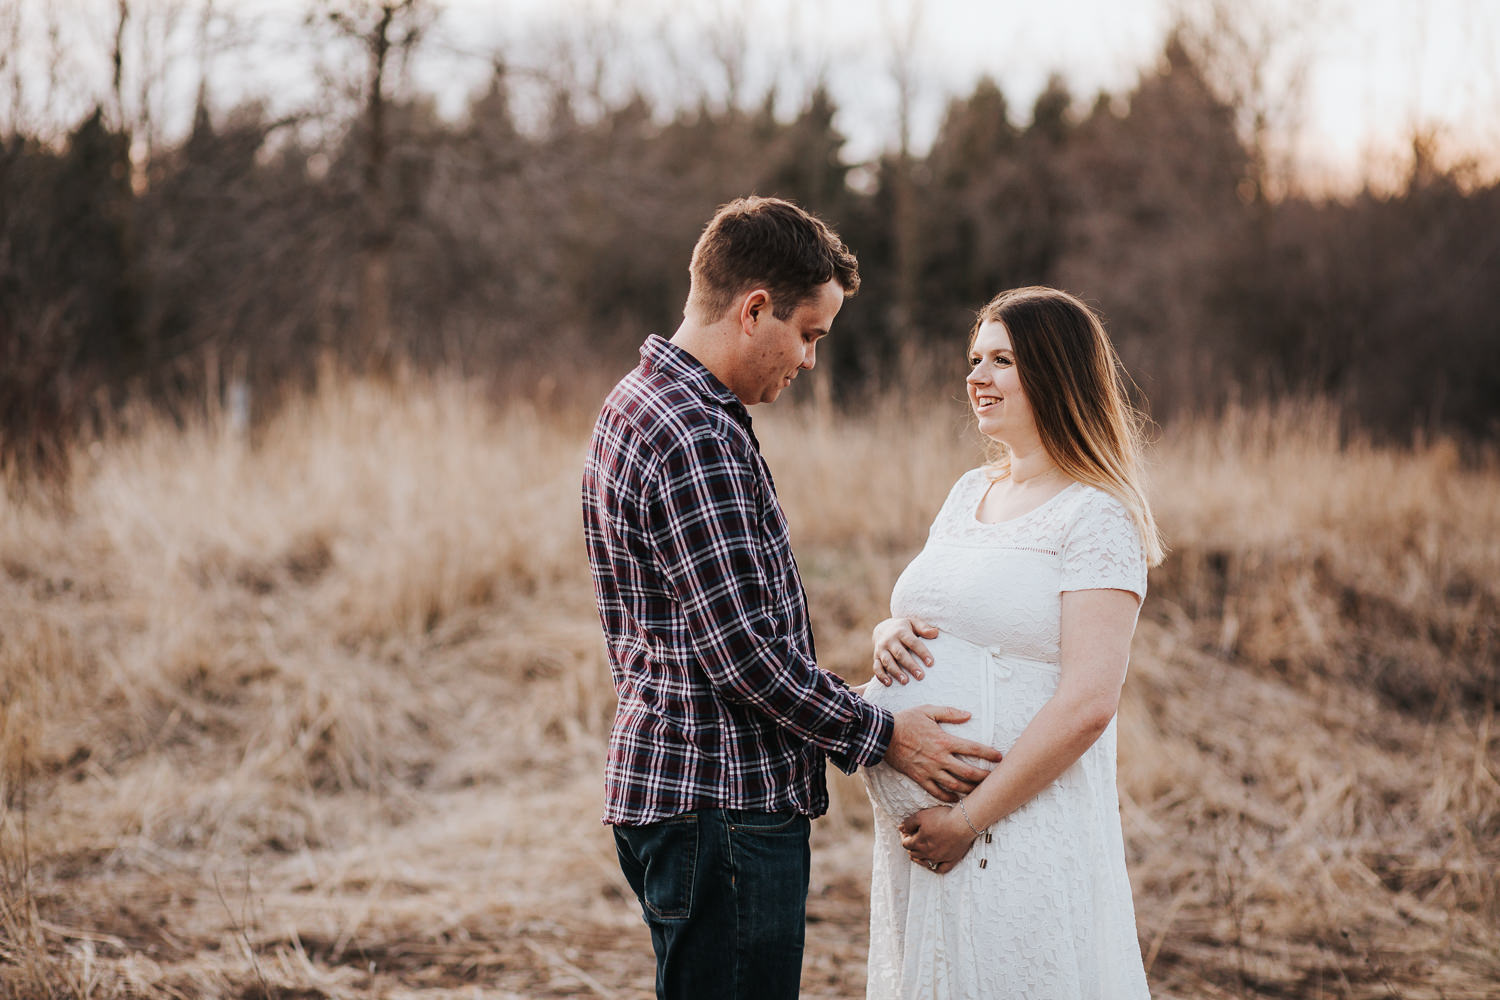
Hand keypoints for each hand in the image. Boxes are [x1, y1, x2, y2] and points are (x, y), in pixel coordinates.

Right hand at [871, 616, 938, 684]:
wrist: (883, 628)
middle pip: (900, 654)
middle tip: (920, 676)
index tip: (931, 663)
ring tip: (905, 681)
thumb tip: (935, 632)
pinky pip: (876, 667)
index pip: (913, 642)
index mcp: (901, 632)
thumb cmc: (904, 628)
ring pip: (888, 662)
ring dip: (896, 672)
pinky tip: (889, 683)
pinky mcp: (876, 657)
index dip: (922, 652)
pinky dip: (881, 676)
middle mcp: (890, 640)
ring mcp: (881, 649)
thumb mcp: (913, 623)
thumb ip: (924, 628)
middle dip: (910, 665)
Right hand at [884, 705, 1002, 801]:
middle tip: (995, 779)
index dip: (989, 754)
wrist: (884, 735)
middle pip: (968, 772)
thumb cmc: (907, 720)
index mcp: (944, 741)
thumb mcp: (928, 710)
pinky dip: (948, 798)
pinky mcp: (920, 778)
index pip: (973, 748)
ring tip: (980, 792)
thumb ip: (950, 713)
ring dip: (970, 790)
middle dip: (984, 777)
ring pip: (955, 786)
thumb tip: (969, 714)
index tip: (1000, 757)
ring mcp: (930, 770)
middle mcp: (940, 758)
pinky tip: (956, 799)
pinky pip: (937, 792)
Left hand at [900, 805, 976, 871]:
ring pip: (924, 863)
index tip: (906, 831)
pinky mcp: (951, 860)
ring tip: (918, 853)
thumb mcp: (921, 816)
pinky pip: (940, 869)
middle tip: (913, 839)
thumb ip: (909, 823)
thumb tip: (900, 828)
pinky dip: (934, 868)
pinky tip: (933, 864)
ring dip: (919, 858)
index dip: (904, 837)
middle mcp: (927, 853)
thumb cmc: (942, 818)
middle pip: (914, 853)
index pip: (905, 844)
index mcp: (919, 843)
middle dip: (911, 846)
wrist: (963, 824)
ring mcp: (939, 858)